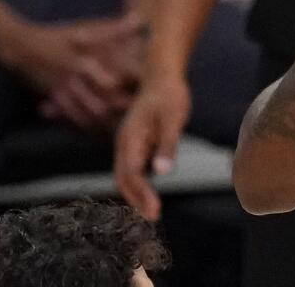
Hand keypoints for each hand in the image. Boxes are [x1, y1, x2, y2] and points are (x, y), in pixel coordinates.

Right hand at [12, 13, 143, 131]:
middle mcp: (81, 74)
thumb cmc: (58, 35)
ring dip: (108, 123)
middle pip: (109, 96)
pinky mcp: (57, 99)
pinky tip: (99, 133)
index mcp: (92, 56)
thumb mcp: (87, 28)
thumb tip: (140, 19)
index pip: (121, 71)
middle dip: (125, 108)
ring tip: (124, 130)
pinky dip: (88, 127)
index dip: (138, 80)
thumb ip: (115, 28)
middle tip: (142, 115)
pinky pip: (74, 117)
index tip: (152, 85)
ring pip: (91, 112)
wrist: (21, 46)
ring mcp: (67, 88)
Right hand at [115, 72, 191, 219]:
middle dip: (135, 199)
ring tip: (150, 212)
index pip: (130, 174)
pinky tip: (149, 194)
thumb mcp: (172, 118)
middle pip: (123, 178)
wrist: (162, 76)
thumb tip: (161, 172)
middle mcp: (125, 144)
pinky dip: (138, 184)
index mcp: (130, 138)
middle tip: (153, 217)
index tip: (153, 211)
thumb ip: (167, 145)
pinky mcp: (136, 144)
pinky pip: (133, 169)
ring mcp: (129, 144)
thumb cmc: (169, 96)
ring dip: (135, 194)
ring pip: (125, 175)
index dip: (140, 194)